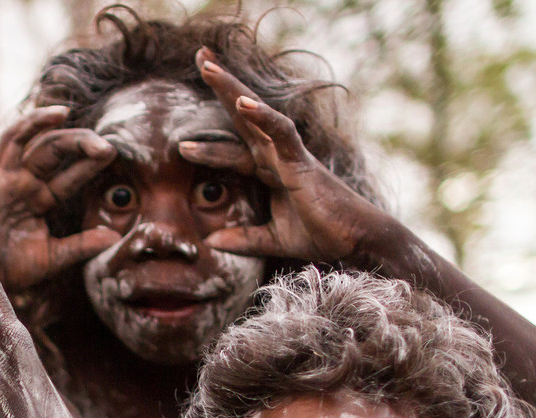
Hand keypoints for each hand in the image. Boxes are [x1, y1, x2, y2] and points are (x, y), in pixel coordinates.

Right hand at [0, 106, 119, 291]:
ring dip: (37, 122)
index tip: (112, 152)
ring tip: (62, 113)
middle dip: (76, 142)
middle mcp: (23, 182)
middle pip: (51, 149)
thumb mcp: (52, 258)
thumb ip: (81, 246)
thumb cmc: (13, 268)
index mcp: (43, 197)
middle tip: (101, 144)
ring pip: (19, 140)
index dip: (90, 162)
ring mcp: (1, 180)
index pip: (71, 174)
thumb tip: (114, 237)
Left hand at [180, 47, 395, 262]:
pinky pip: (281, 132)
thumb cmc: (321, 234)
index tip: (181, 144)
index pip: (234, 148)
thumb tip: (211, 243)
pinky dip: (263, 116)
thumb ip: (244, 238)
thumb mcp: (273, 239)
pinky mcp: (302, 161)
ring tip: (206, 67)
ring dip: (231, 89)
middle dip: (222, 86)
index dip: (207, 145)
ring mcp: (288, 154)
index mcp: (269, 170)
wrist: (354, 241)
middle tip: (200, 56)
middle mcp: (276, 155)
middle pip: (242, 116)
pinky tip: (243, 102)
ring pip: (256, 114)